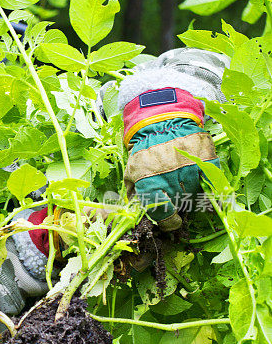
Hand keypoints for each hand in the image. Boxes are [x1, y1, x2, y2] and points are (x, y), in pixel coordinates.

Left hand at [122, 87, 218, 229]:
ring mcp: (190, 165)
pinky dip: (211, 185)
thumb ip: (133, 193)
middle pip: (181, 202)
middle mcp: (170, 175)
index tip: (172, 223)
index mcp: (149, 181)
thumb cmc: (145, 150)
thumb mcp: (132, 170)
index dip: (168, 222)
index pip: (162, 212)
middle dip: (179, 204)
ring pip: (196, 191)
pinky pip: (213, 179)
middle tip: (177, 198)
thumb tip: (134, 211)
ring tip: (185, 184)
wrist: (162, 120)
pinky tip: (205, 185)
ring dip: (192, 192)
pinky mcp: (205, 156)